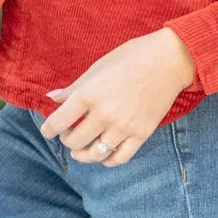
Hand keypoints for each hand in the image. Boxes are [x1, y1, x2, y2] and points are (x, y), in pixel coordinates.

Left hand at [40, 29, 196, 165]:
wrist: (170, 60)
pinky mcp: (141, 134)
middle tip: (68, 135)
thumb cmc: (132, 57)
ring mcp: (124, 126)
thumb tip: (51, 98)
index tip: (47, 131)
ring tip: (80, 151)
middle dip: (66, 140)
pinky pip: (119, 158)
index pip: (59, 122)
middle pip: (74, 141)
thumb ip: (74, 87)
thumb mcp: (98, 67)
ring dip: (83, 154)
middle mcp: (104, 113)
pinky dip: (107, 160)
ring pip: (95, 154)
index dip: (48, 129)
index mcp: (89, 94)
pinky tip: (103, 155)